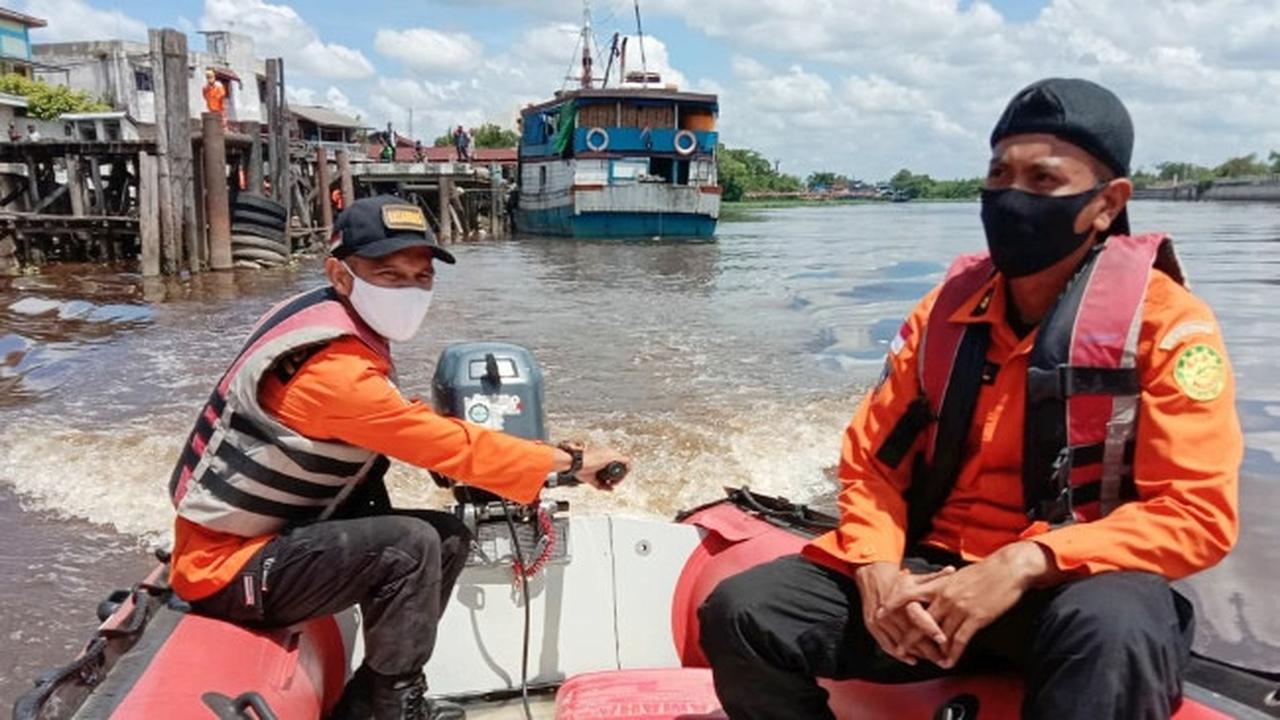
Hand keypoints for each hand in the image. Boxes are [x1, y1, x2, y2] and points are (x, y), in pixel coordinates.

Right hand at [554, 443, 629, 490]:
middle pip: (622, 465)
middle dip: (620, 476)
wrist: (575, 463)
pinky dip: (625, 471)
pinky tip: (617, 479)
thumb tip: (610, 490)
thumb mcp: (592, 479)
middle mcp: (609, 454)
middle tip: (613, 483)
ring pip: (626, 464)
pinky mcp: (613, 456)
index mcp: (604, 457)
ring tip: (615, 482)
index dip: (616, 475)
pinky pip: (627, 462)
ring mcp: (611, 454)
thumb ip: (601, 485)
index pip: (616, 465)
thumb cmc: (580, 468)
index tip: (610, 481)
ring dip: (622, 475)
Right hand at [854, 562, 952, 665]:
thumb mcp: (916, 578)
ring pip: (901, 643)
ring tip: (932, 659)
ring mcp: (880, 620)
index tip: (943, 640)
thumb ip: (935, 577)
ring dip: (917, 653)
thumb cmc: (897, 580)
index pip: (918, 618)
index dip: (931, 630)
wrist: (872, 576)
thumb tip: (952, 570)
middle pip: (912, 635)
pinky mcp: (872, 625)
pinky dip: (900, 655)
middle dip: (928, 649)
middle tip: (943, 658)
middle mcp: (891, 611)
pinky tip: (912, 660)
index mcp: (903, 599)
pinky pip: (886, 645)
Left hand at [880, 542, 1056, 668]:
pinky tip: (948, 662)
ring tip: (926, 661)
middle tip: (899, 649)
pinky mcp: (975, 618)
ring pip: (940, 634)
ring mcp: (959, 608)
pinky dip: (953, 653)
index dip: (893, 604)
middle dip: (909, 637)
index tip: (880, 613)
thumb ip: (943, 585)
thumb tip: (934, 591)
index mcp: (939, 584)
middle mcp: (945, 596)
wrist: (1008, 568)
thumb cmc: (985, 571)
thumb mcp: (957, 575)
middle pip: (921, 620)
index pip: (909, 594)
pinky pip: (960, 640)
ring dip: (933, 650)